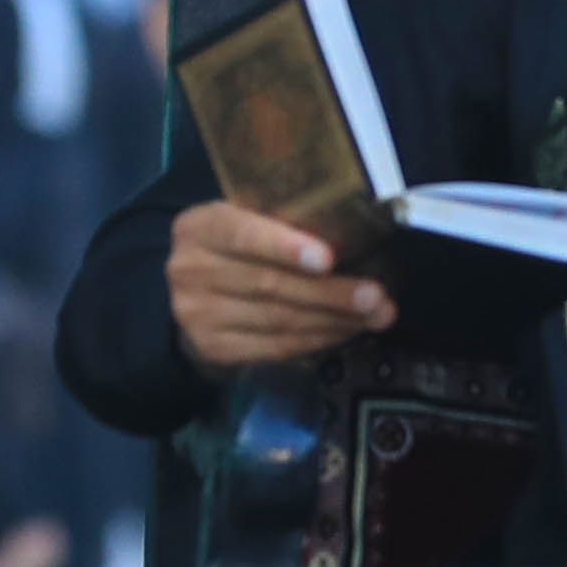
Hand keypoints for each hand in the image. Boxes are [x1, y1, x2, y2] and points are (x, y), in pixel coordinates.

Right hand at [165, 195, 389, 373]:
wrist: (193, 292)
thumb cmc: (238, 246)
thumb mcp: (247, 219)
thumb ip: (282, 220)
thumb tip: (356, 232)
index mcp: (199, 226)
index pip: (241, 234)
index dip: (285, 247)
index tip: (328, 259)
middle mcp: (190, 270)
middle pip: (269, 284)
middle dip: (330, 292)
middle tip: (375, 296)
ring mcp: (197, 314)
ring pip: (278, 320)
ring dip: (333, 320)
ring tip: (375, 315)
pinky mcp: (213, 348)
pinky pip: (276, 347)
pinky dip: (317, 340)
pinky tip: (346, 330)